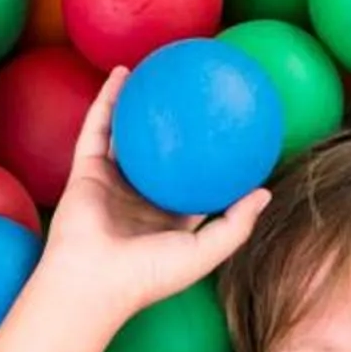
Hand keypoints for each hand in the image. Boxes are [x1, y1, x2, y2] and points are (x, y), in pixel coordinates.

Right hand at [34, 65, 272, 325]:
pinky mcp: (86, 171)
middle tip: (197, 91)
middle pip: (160, 152)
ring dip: (139, 102)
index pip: (193, 181)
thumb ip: (236, 224)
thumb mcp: (205, 253)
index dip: (210, 156)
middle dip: (176, 123)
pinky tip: (124, 73)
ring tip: (158, 70)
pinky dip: (108, 100)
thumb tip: (264, 191)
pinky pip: (97, 129)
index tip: (229, 128)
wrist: (92, 281)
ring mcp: (111, 183)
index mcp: (167, 218)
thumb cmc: (149, 275)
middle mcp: (139, 198)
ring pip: (126, 134)